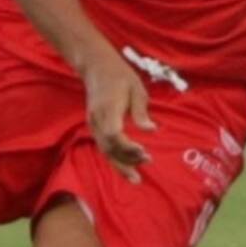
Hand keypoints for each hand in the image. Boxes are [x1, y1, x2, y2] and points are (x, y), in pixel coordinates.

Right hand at [81, 48, 156, 183]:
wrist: (98, 68)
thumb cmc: (121, 77)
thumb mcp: (137, 89)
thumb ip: (142, 111)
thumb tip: (152, 130)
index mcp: (109, 108)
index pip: (114, 134)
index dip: (127, 146)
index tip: (143, 151)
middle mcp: (98, 119)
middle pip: (109, 147)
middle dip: (127, 159)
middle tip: (147, 163)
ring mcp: (93, 124)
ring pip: (105, 151)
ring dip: (120, 164)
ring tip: (136, 177)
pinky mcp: (94, 127)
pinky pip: (103, 147)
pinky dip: (114, 159)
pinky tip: (126, 167)